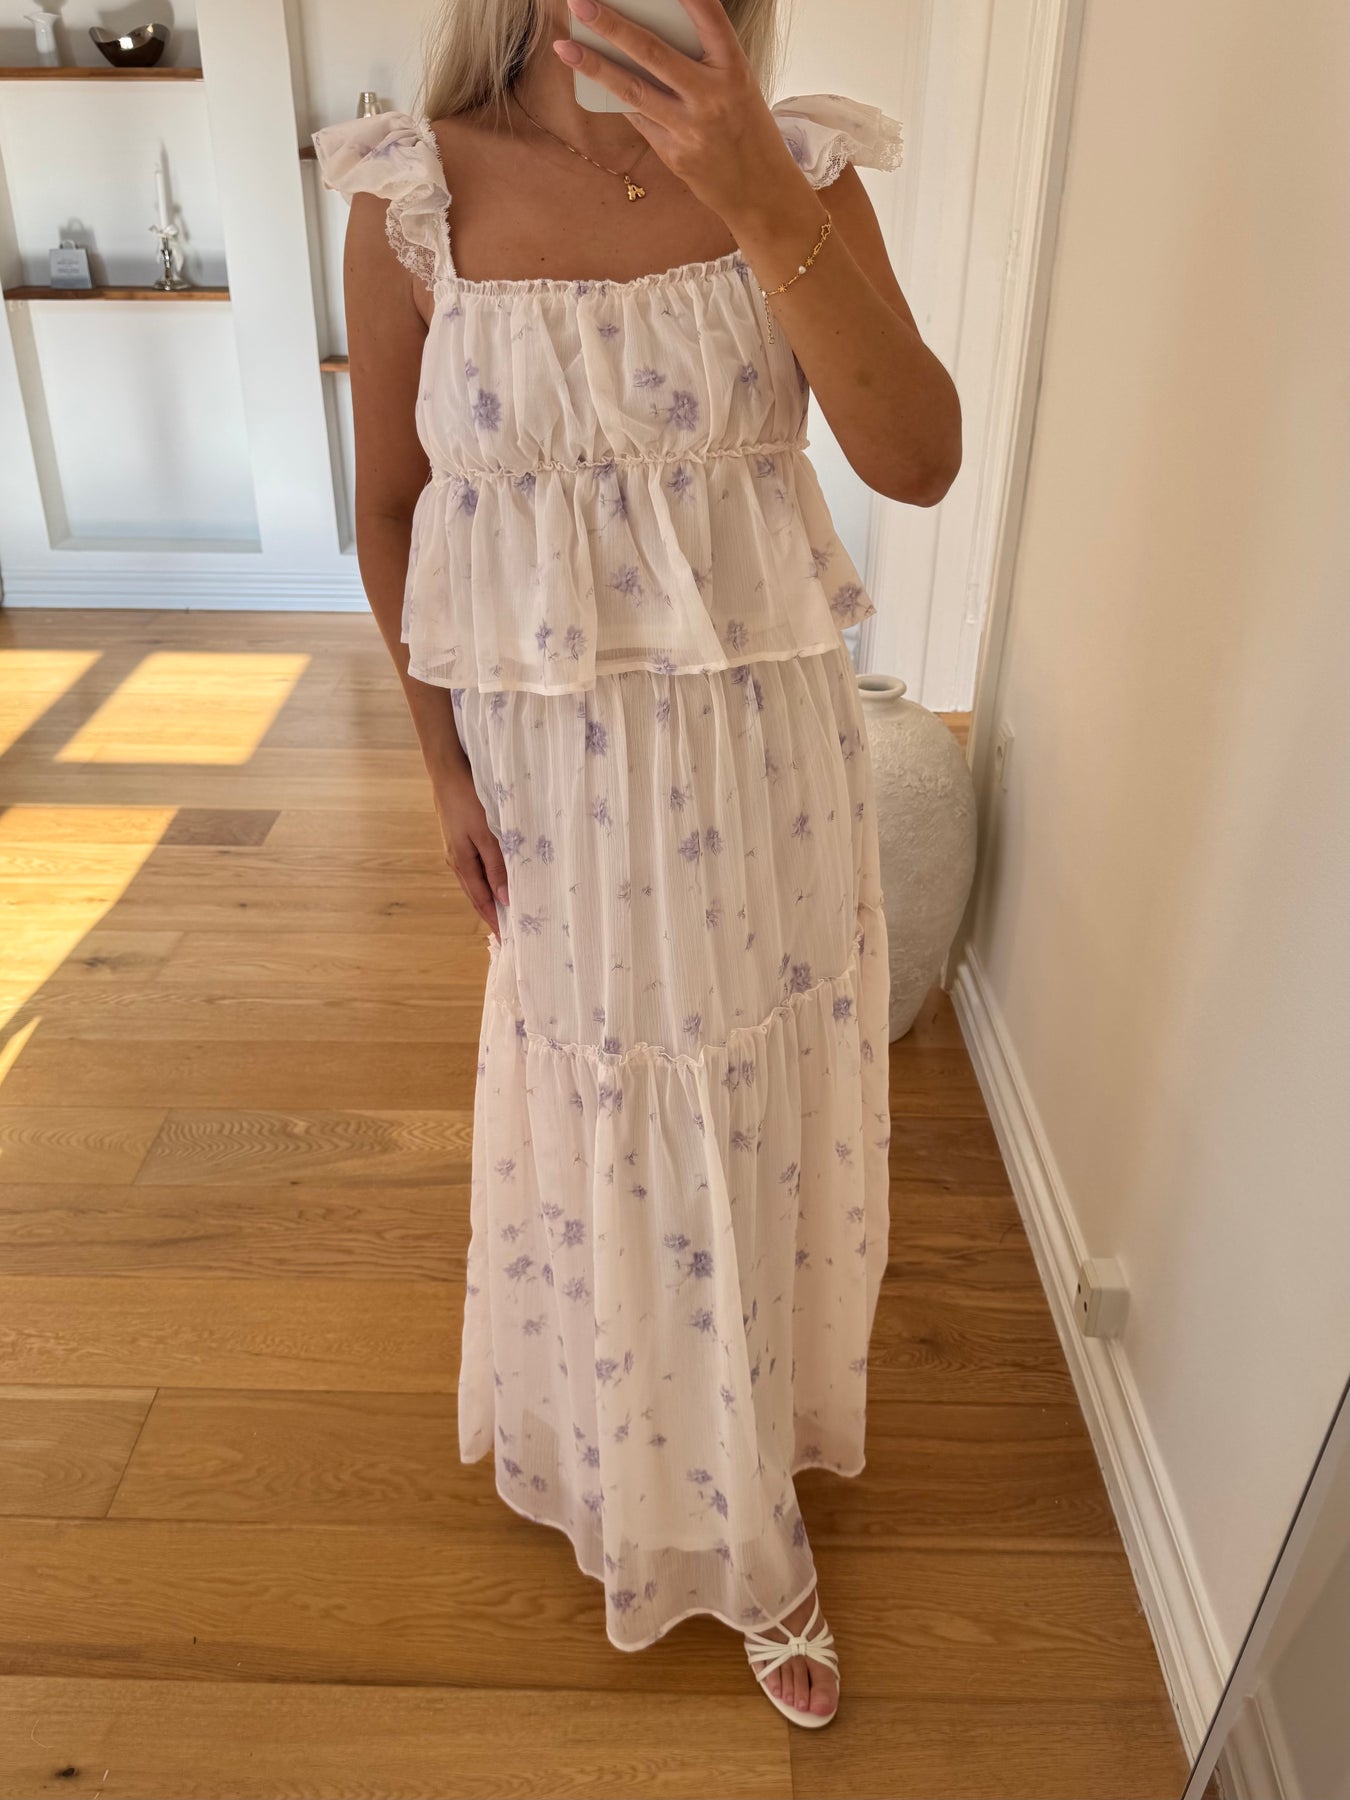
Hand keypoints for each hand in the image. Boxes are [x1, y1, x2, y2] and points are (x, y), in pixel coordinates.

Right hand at [430, 762, 508, 939]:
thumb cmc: (468, 800)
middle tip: (508, 931)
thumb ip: (497, 866)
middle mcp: (456, 861)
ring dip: (490, 896)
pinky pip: (475, 866)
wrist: (447, 771)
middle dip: (491, 913)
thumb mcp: (487, 834)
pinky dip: (487, 879)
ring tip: (506, 910)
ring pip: (476, 881)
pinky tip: (497, 879)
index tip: (506, 939)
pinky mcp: (460, 838)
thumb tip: (504, 899)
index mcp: (462, 863)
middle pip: (476, 895)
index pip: (481, 901)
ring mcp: (456, 850)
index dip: (493, 920)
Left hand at [554, 0, 805, 223]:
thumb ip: (701, 61)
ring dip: (595, 66)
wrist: (760, 191)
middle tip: (581, 3)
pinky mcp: (674, 155)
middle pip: (653, 53)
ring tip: (565, 47)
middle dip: (612, 26)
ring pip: (633, 91)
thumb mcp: (737, 85)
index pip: (709, 17)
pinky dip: (619, 98)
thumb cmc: (747, 129)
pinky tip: (599, 82)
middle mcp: (712, 97)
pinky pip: (639, 119)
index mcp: (734, 69)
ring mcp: (690, 129)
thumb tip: (645, 38)